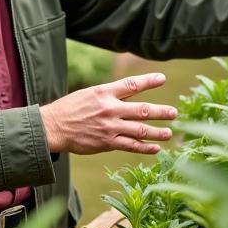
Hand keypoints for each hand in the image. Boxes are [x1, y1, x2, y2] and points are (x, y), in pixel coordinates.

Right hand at [40, 73, 176, 155]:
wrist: (52, 127)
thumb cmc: (70, 109)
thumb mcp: (89, 94)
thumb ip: (109, 94)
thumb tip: (130, 92)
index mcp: (104, 93)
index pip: (131, 84)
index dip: (148, 81)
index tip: (162, 78)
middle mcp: (109, 109)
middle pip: (141, 110)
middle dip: (160, 112)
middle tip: (174, 112)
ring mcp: (109, 127)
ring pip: (139, 130)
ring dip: (157, 132)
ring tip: (169, 132)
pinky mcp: (106, 143)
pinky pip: (130, 146)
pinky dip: (144, 148)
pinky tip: (155, 148)